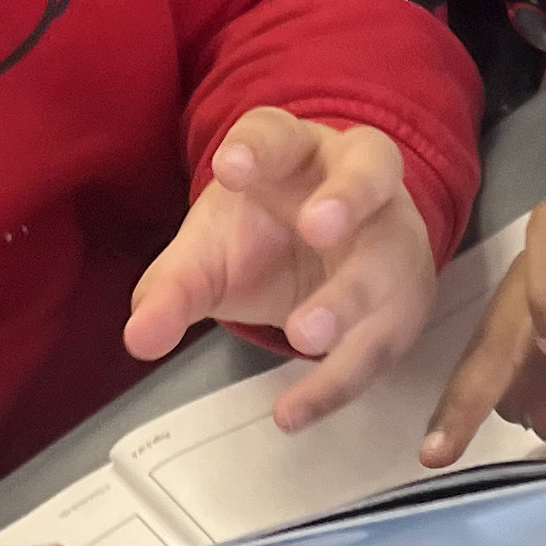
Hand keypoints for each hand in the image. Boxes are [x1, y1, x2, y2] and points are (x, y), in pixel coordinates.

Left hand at [124, 111, 439, 431]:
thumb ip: (173, 291)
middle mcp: (359, 182)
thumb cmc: (264, 237)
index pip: (280, 134)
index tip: (231, 167)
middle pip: (369, 172)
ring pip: (388, 258)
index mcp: (297, 152)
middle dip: (347, 199)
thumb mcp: (208, 255)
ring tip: (304, 335)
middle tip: (318, 227)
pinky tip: (292, 411)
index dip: (260, 147)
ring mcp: (392, 238)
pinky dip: (337, 379)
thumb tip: (141, 338)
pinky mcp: (404, 302)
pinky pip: (379, 340)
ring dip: (351, 296)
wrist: (322, 258)